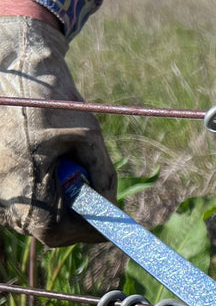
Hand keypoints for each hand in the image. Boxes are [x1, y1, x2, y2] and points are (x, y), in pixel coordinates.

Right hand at [0, 15, 116, 245]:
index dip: (91, 229)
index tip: (114, 225)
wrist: (17, 74)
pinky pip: (27, 204)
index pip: (60, 231)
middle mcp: (4, 196)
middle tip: (99, 200)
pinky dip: (46, 195)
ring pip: (37, 219)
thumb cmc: (54, 102)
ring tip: (70, 171)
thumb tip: (111, 207)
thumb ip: (103, 176)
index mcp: (25, 185)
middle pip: (49, 230)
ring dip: (62, 206)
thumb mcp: (89, 137)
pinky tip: (51, 168)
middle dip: (78, 218)